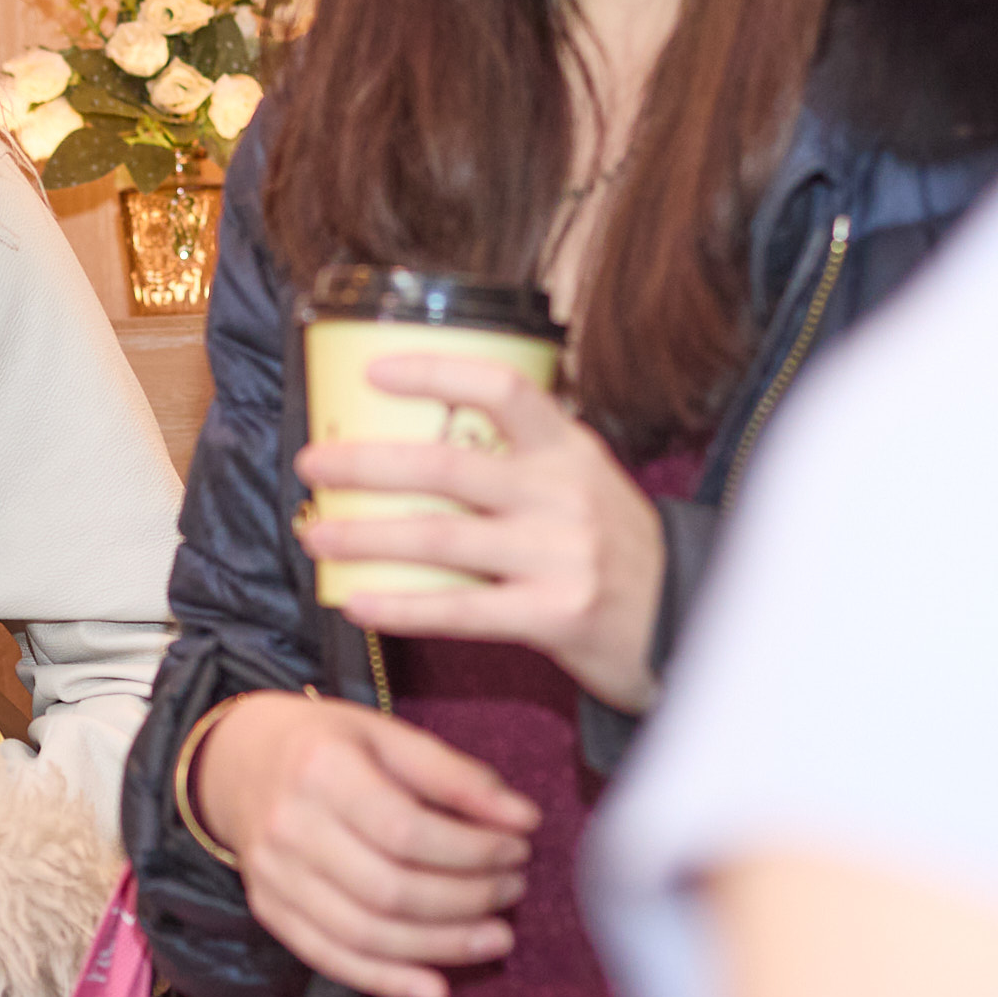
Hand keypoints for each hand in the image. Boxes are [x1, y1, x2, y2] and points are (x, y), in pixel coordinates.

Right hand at [190, 690, 538, 996]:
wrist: (238, 761)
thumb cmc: (326, 744)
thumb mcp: (387, 735)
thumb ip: (455, 776)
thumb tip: (523, 819)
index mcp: (321, 769)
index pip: (406, 829)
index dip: (471, 850)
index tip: (517, 848)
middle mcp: (290, 827)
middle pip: (389, 889)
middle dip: (466, 900)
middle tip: (514, 889)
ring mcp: (273, 876)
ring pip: (365, 934)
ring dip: (441, 947)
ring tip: (496, 937)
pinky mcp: (270, 912)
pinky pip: (332, 960)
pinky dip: (388, 982)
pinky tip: (437, 991)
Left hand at [297, 355, 666, 711]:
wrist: (687, 625)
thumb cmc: (614, 549)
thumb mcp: (584, 482)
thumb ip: (520, 459)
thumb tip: (417, 432)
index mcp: (570, 449)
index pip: (501, 388)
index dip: (435, 372)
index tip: (375, 371)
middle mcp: (564, 494)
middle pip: (446, 467)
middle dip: (366, 464)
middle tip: (310, 464)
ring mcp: (562, 555)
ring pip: (441, 538)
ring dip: (364, 537)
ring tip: (314, 534)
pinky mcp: (557, 615)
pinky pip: (461, 610)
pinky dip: (401, 606)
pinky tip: (356, 602)